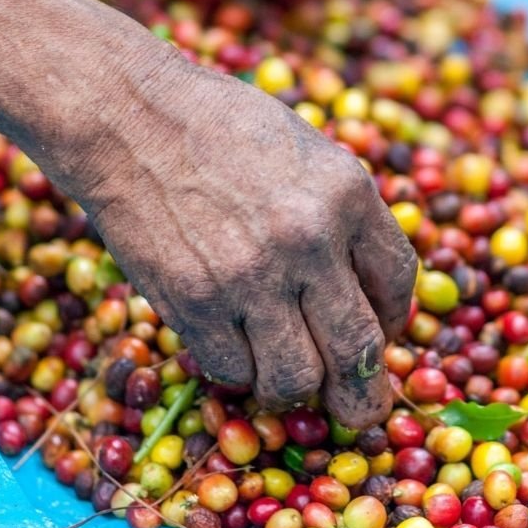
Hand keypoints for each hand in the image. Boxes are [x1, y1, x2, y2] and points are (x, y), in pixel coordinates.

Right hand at [63, 46, 416, 427]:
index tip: (376, 331)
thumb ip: (344, 218)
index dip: (392, 321)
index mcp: (348, 192)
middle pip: (359, 350)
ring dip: (293, 387)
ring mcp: (249, 276)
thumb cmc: (220, 127)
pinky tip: (231, 342)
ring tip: (280, 372)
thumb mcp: (308, 153)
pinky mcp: (192, 302)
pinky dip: (236, 368)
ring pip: (296, 380)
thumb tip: (363, 294)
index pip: (398, 284)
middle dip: (364, 395)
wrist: (128, 116)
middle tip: (358, 411)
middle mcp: (308, 240)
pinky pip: (231, 371)